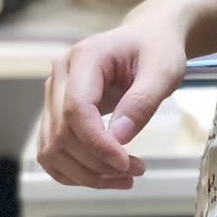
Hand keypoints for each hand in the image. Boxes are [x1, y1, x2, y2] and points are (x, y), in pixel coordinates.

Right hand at [37, 17, 187, 189]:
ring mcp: (54, 95)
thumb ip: (142, 101)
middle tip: (136, 172)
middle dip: (97, 162)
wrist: (148, 39)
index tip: (125, 163)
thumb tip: (119, 137)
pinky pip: (53, 153)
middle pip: (62, 133)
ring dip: (86, 173)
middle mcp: (60, 75)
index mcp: (84, 57)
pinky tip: (106, 177)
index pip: (76, 109)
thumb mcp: (163, 71)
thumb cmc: (157, 50)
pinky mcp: (56, 113)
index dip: (97, 143)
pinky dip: (76, 172)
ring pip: (52, 149)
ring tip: (126, 177)